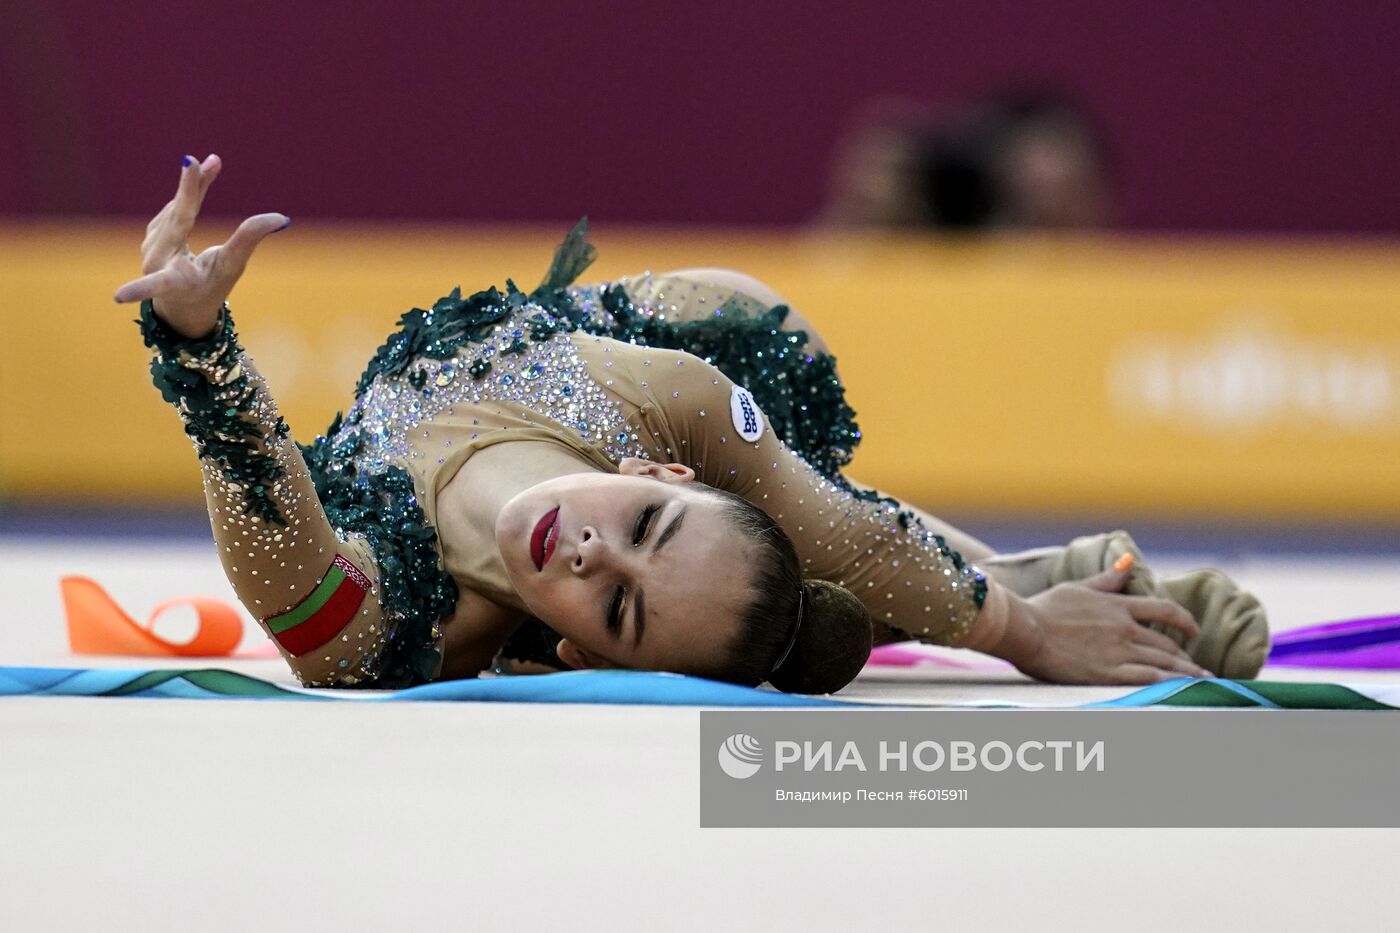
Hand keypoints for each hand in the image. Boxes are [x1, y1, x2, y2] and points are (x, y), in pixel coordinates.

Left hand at [113, 154, 287, 338]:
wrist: (182, 302)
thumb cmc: (210, 289)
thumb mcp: (231, 268)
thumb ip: (248, 241)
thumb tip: (280, 218)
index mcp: (174, 282)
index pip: (161, 281)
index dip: (141, 288)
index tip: (119, 297)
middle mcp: (155, 264)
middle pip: (178, 218)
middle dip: (193, 188)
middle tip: (210, 162)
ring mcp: (149, 247)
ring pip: (176, 210)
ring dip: (193, 185)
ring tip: (213, 163)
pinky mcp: (150, 235)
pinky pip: (173, 210)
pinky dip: (188, 194)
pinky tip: (199, 177)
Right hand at [1000, 565, 1209, 684]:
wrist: (1026, 629)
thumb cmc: (1045, 608)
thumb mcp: (1077, 588)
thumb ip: (1107, 579)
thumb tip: (1128, 561)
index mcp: (1118, 606)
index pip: (1164, 610)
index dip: (1184, 620)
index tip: (1195, 629)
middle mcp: (1125, 628)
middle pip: (1168, 643)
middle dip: (1187, 657)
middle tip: (1201, 668)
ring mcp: (1119, 651)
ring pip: (1164, 663)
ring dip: (1186, 673)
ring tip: (1202, 682)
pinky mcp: (1109, 673)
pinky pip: (1149, 679)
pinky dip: (1169, 685)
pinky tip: (1182, 691)